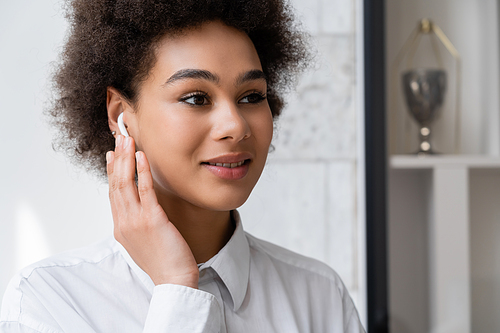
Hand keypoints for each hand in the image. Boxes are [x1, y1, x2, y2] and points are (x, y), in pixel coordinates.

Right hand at [106, 135, 198, 287]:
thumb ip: (138, 223)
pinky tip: (142, 156)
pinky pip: (145, 190)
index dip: (112, 172)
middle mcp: (123, 222)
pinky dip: (142, 171)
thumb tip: (143, 208)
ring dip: (125, 159)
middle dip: (117, 159)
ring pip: (125, 183)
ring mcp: (135, 221)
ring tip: (127, 140)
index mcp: (121, 227)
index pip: (113, 193)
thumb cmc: (164, 262)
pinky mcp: (151, 220)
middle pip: (116, 184)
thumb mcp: (144, 240)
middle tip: (119, 138)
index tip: (112, 155)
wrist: (173, 280)